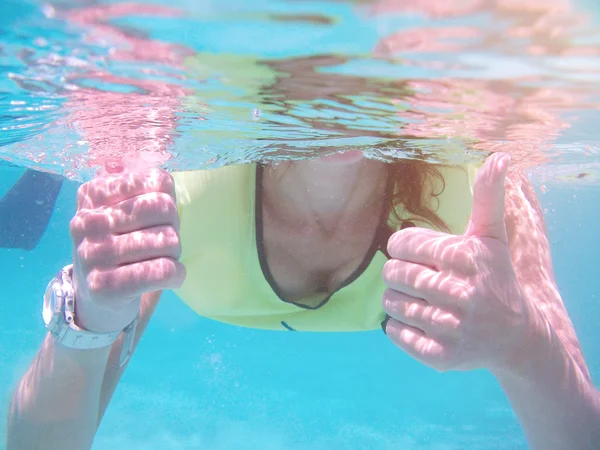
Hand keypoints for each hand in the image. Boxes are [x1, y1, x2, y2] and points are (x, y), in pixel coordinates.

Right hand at [69, 169, 185, 332]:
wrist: (96, 297)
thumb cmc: (122, 244)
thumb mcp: (127, 209)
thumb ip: (149, 190)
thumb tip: (166, 184)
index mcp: (93, 193)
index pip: (157, 181)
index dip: (168, 201)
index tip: (154, 218)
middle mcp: (86, 222)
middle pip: (164, 208)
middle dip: (173, 226)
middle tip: (161, 241)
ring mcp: (92, 255)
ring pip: (168, 240)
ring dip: (175, 253)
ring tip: (159, 260)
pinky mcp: (104, 287)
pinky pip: (163, 271)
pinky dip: (177, 274)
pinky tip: (170, 277)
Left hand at [382, 153, 538, 372]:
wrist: (515, 336)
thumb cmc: (495, 277)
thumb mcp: (492, 237)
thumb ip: (488, 198)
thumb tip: (500, 157)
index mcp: (468, 257)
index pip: (401, 244)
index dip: (402, 247)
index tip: (414, 253)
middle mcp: (462, 293)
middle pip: (393, 274)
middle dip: (399, 274)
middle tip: (417, 278)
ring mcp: (452, 328)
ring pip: (391, 303)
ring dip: (397, 300)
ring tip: (419, 299)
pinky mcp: (442, 356)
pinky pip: (395, 334)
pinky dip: (398, 327)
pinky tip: (419, 321)